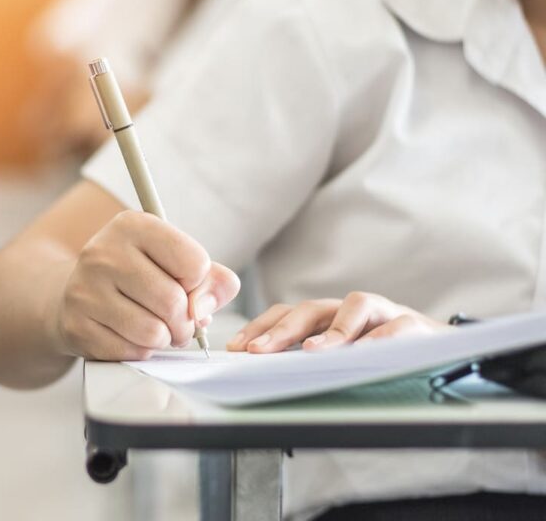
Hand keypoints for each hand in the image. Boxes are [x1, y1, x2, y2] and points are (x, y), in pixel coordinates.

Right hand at [53, 211, 240, 360]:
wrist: (78, 291)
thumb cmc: (136, 275)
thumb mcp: (173, 260)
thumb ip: (211, 279)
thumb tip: (204, 308)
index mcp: (132, 225)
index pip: (194, 262)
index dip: (198, 282)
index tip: (184, 283)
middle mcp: (103, 252)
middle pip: (173, 302)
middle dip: (185, 322)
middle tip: (179, 321)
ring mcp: (85, 289)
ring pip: (153, 332)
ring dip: (165, 338)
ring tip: (157, 329)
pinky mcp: (76, 325)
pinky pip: (130, 351)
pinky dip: (141, 350)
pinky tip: (131, 335)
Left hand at [228, 291, 447, 353]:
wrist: (445, 350)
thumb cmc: (385, 355)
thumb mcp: (343, 357)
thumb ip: (311, 360)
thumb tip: (265, 373)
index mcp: (329, 316)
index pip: (288, 313)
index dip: (260, 326)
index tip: (236, 347)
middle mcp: (352, 309)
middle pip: (312, 308)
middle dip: (281, 329)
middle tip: (258, 351)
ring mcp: (384, 312)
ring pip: (355, 306)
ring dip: (331, 330)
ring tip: (310, 352)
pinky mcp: (415, 324)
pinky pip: (397, 326)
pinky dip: (380, 339)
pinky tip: (364, 354)